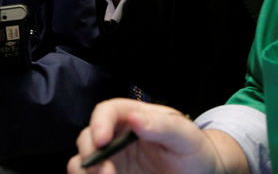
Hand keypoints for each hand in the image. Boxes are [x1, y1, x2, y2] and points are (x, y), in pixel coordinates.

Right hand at [67, 99, 247, 173]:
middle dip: (90, 153)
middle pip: (88, 137)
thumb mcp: (185, 136)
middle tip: (105, 173)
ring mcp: (113, 159)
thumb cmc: (194, 150)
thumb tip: (135, 118)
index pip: (107, 111)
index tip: (102, 140)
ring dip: (85, 171)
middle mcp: (117, 136)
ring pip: (82, 162)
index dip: (99, 123)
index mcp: (133, 116)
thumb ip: (162, 126)